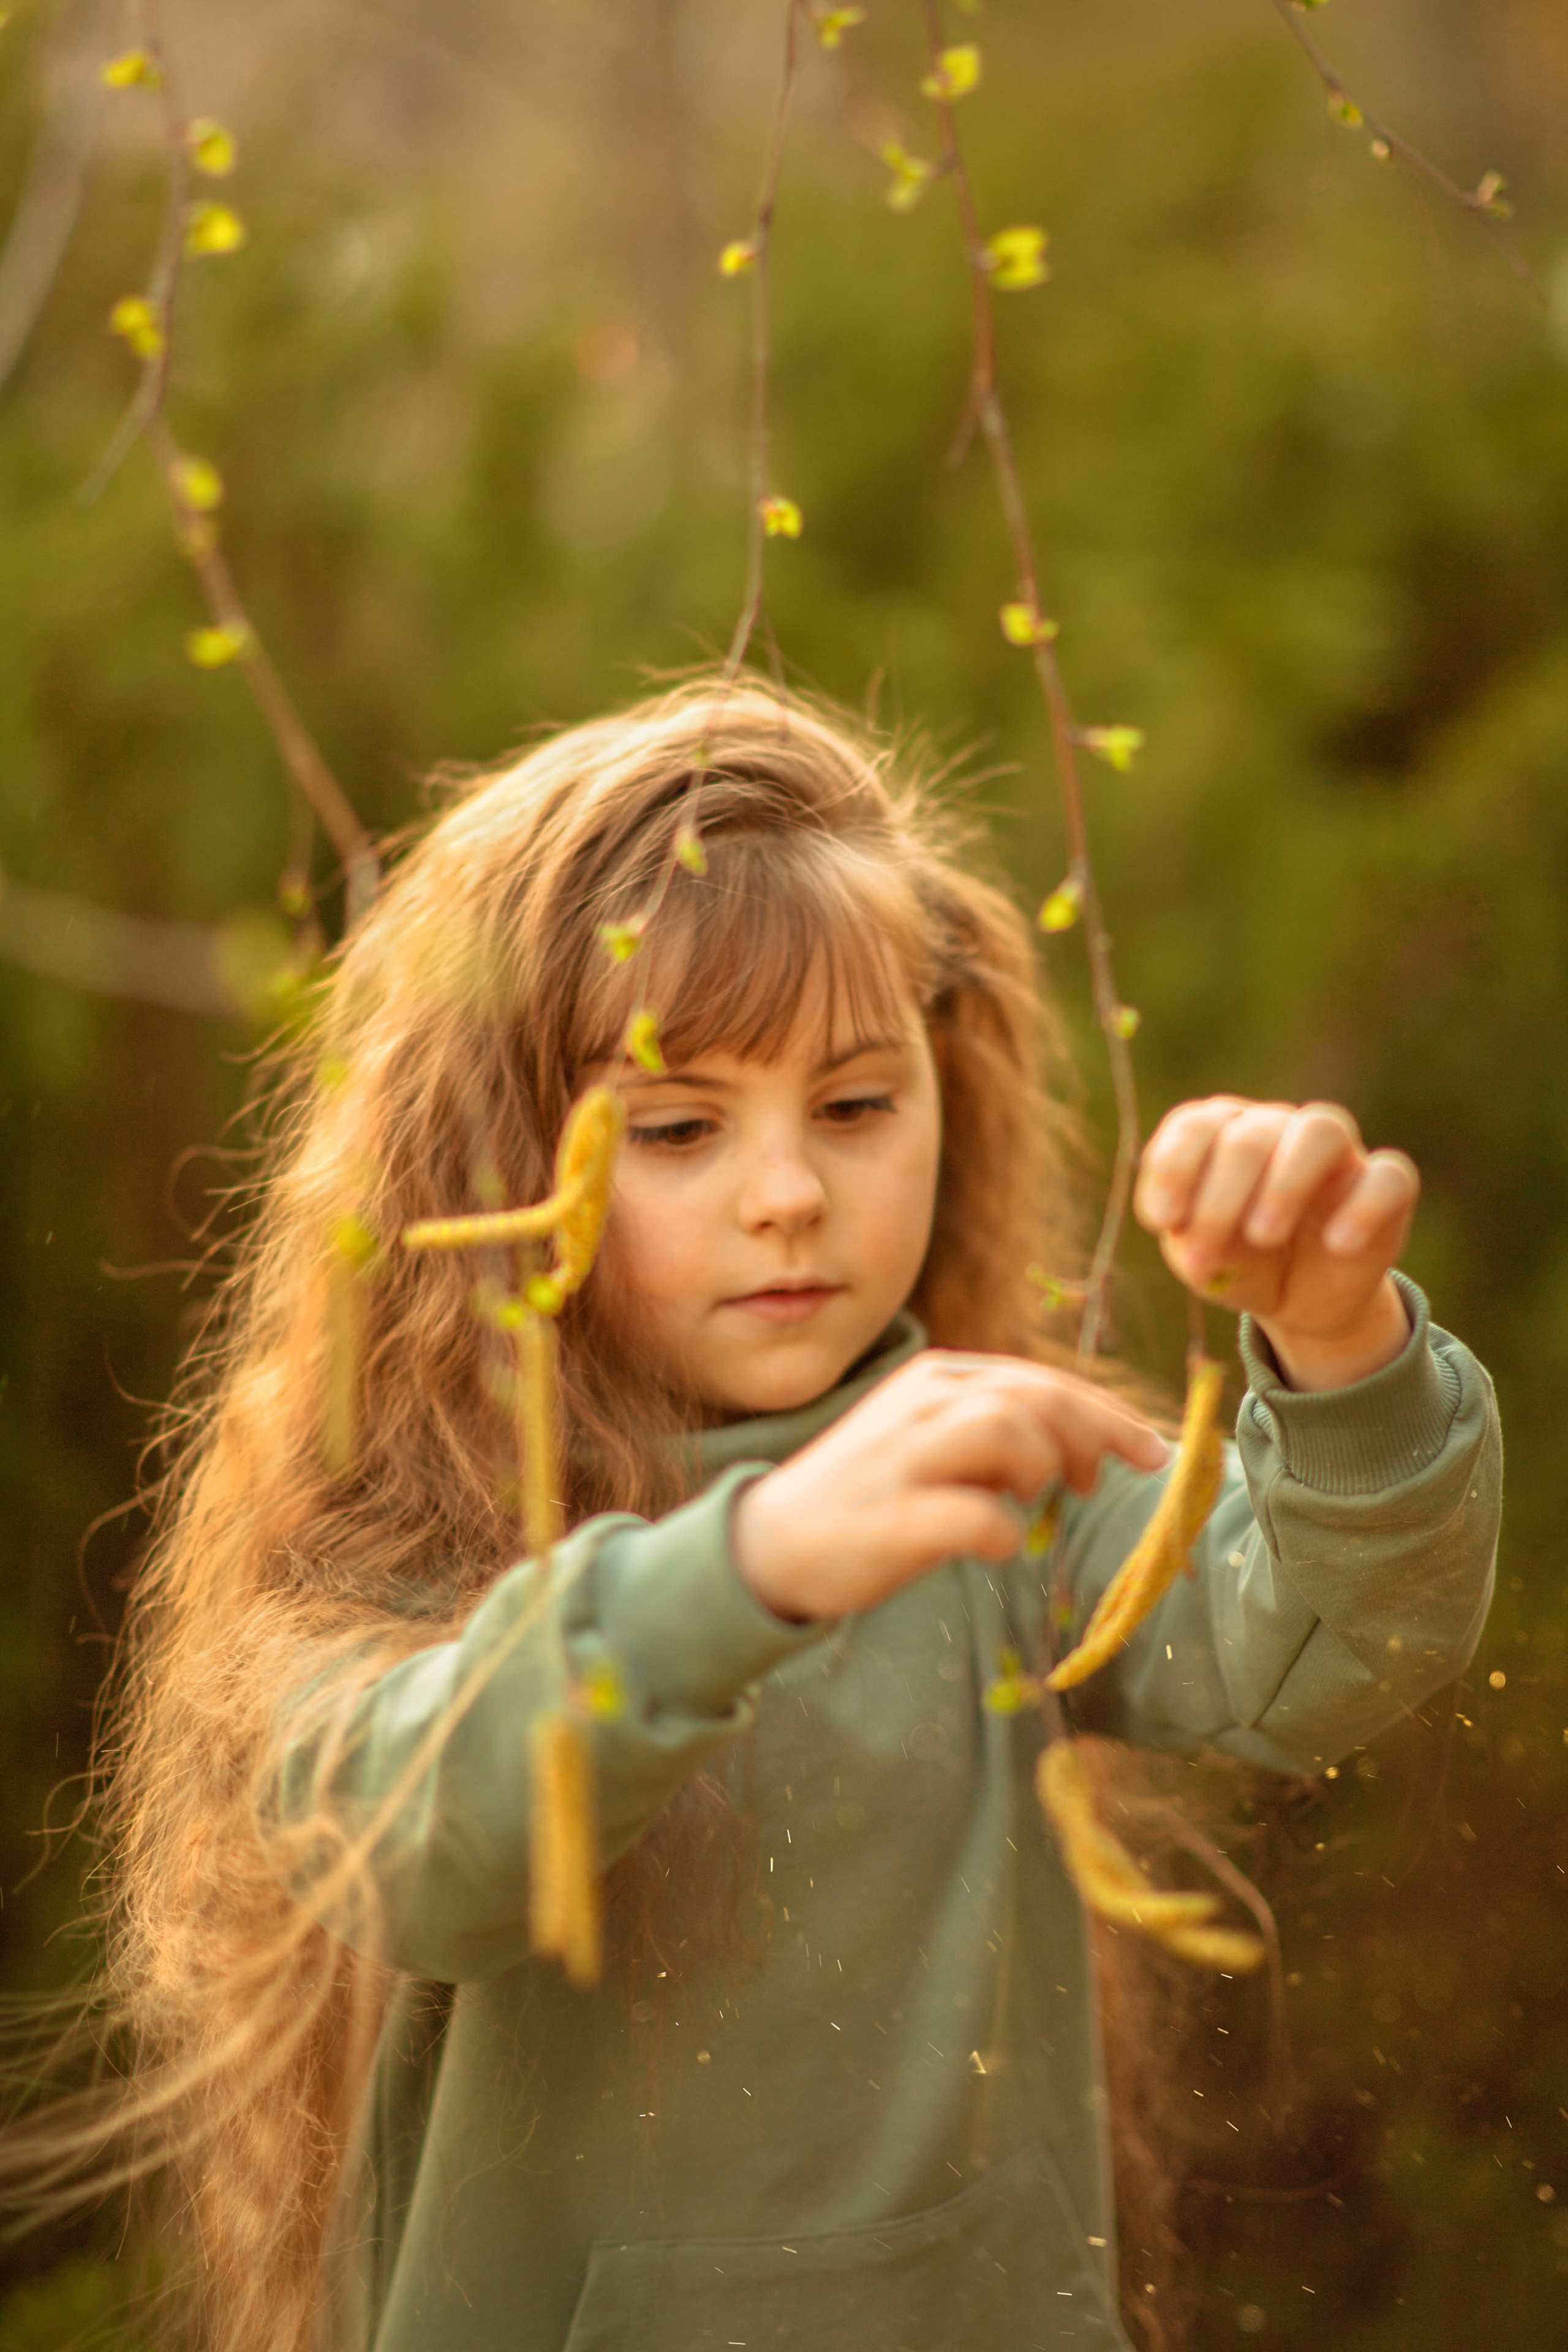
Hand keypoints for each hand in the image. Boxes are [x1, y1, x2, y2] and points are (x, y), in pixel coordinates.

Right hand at [731, 1350, 1167, 1622]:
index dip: (1106, 1413)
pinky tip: (998, 1546)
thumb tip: (1085, 1447)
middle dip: (1095, 1434)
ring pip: (1004, 1430)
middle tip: (1107, 1481)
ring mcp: (901, 1458)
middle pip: (1035, 1397)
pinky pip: (970, 1516)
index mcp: (936, 1379)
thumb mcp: (935, 1440)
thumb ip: (998, 1429)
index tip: (1150, 1450)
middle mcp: (920, 1403)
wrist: (771, 1545)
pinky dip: (999, 1532)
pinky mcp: (889, 1517)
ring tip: (1034, 1501)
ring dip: (1039, 1468)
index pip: (1041, 1380)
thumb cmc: (871, 1495)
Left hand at [1134, 1097, 1417, 1391]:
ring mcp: (1336, 1154)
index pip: (1196, 1124)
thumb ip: (1188, 1234)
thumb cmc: (1238, 1262)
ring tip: (1263, 1236)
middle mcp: (1278, 1129)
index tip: (1162, 1221)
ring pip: (1322, 1130)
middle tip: (1206, 1253)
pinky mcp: (1384, 1188)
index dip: (1174, 1168)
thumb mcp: (1202, 1257)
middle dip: (1221, 1198)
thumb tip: (1181, 1224)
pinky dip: (1364, 1207)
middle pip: (1251, 1135)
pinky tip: (1337, 1245)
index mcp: (1223, 1134)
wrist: (1299, 1302)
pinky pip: (1390, 1177)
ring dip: (1285, 1183)